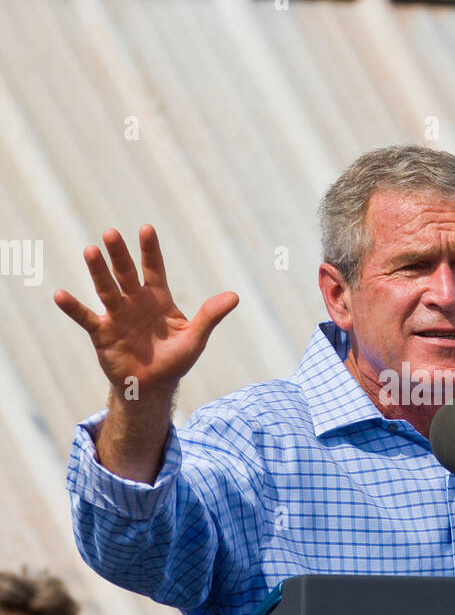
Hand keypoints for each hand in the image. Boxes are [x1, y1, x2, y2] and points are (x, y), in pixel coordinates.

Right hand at [54, 225, 237, 397]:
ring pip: (106, 288)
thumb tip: (235, 296)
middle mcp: (135, 301)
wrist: (152, 386)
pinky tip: (59, 294)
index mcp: (158, 299)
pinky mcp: (102, 333)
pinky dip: (73, 307)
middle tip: (111, 233)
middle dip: (119, 254)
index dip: (150, 250)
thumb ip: (210, 316)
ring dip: (98, 271)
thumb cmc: (175, 360)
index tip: (146, 228)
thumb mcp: (194, 338)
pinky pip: (86, 317)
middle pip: (125, 273)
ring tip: (90, 251)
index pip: (154, 268)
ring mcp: (117, 315)